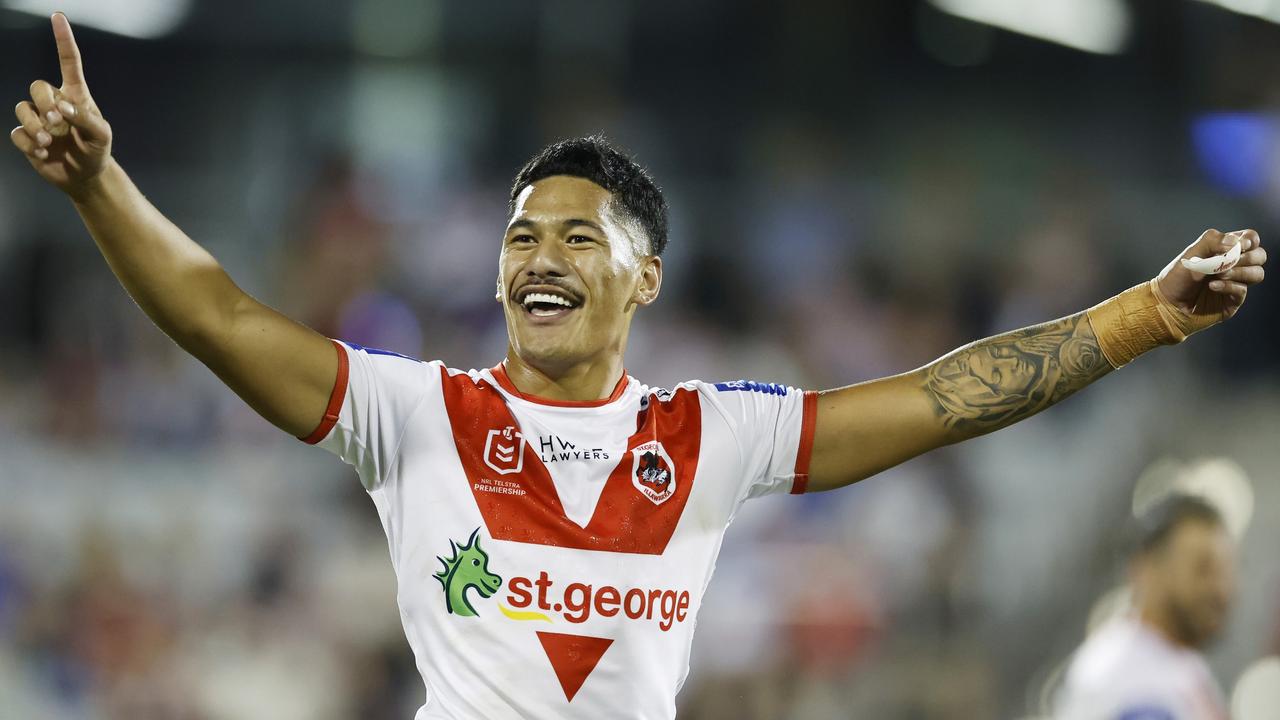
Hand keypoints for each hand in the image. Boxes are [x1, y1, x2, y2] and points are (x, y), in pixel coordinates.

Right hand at [9, 13, 112, 197]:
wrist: (85, 175)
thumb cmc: (97, 150)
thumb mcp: (102, 135)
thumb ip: (86, 119)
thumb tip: (63, 108)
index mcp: (75, 96)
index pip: (69, 63)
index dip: (63, 40)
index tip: (59, 17)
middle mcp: (54, 103)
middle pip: (37, 87)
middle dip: (45, 103)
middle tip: (58, 123)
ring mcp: (39, 119)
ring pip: (22, 108)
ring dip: (35, 126)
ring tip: (49, 142)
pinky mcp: (27, 137)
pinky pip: (17, 133)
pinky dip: (29, 144)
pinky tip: (43, 153)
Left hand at [1155, 228, 1265, 330]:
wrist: (1165, 304)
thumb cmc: (1176, 278)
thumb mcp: (1191, 254)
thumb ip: (1212, 241)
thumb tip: (1236, 242)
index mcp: (1225, 251)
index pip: (1250, 239)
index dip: (1249, 240)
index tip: (1240, 245)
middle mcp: (1233, 266)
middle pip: (1260, 256)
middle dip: (1247, 257)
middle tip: (1227, 262)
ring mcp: (1235, 284)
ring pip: (1257, 273)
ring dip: (1240, 271)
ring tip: (1218, 274)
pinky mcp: (1233, 301)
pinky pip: (1242, 290)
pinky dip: (1228, 286)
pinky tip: (1212, 286)